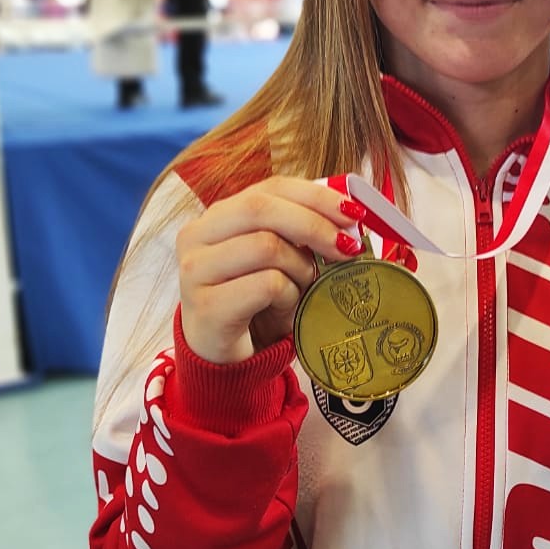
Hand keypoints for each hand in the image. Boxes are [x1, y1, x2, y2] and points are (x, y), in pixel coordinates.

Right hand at [177, 178, 365, 364]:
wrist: (226, 361)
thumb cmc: (258, 305)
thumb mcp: (281, 260)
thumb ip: (302, 232)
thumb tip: (350, 218)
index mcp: (218, 216)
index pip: (270, 187)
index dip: (316, 196)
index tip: (353, 213)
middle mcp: (197, 236)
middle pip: (263, 208)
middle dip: (315, 225)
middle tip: (347, 248)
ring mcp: (196, 271)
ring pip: (266, 246)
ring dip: (300, 269)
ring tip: (303, 290)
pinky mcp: (205, 306)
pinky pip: (266, 285)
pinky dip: (289, 296)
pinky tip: (285, 310)